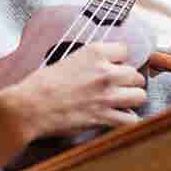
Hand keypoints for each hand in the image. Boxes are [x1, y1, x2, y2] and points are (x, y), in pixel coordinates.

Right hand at [6, 41, 147, 138]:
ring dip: (132, 100)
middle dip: (128, 82)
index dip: (119, 60)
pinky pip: (131, 119)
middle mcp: (105, 72)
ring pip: (140, 95)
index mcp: (94, 53)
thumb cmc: (41, 84)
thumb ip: (89, 62)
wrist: (30, 106)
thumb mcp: (67, 60)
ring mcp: (107, 95)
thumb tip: (100, 67)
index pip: (125, 50)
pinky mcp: (104, 117)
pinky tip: (120, 119)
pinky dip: (128, 121)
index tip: (114, 66)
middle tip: (118, 88)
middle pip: (135, 75)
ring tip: (122, 103)